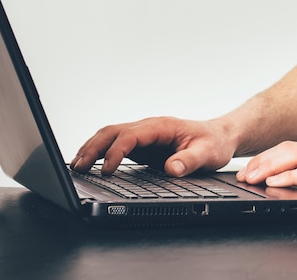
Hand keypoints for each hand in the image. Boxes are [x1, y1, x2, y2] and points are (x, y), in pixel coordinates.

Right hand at [71, 117, 235, 176]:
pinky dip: (100, 152)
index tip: (107, 171)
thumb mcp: (207, 154)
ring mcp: (144, 135)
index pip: (130, 136)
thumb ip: (188, 161)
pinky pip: (116, 145)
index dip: (116, 152)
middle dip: (92, 148)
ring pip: (110, 136)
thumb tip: (171, 168)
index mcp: (161, 126)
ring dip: (91, 148)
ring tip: (76, 166)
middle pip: (112, 132)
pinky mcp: (142, 145)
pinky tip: (90, 163)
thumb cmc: (213, 143)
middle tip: (78, 167)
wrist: (220, 137)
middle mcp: (149, 128)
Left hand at [236, 141, 296, 208]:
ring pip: (293, 157)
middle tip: (243, 173)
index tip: (252, 166)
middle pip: (287, 149)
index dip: (268, 156)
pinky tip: (275, 182)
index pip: (292, 147)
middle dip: (261, 161)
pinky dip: (289, 177)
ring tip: (251, 177)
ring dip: (268, 167)